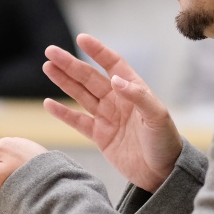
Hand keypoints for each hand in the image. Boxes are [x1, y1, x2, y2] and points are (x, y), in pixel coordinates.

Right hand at [43, 33, 181, 190]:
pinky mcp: (100, 136)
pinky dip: (63, 113)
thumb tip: (115, 79)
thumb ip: (138, 96)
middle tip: (50, 51)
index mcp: (133, 90)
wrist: (163, 174)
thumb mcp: (157, 117)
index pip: (112, 64)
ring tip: (47, 67)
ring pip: (80, 94)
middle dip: (70, 64)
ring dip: (64, 81)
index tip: (81, 39)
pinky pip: (77, 121)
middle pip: (89, 77)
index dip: (97, 51)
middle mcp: (118, 100)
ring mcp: (107, 118)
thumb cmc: (166, 142)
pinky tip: (48, 103)